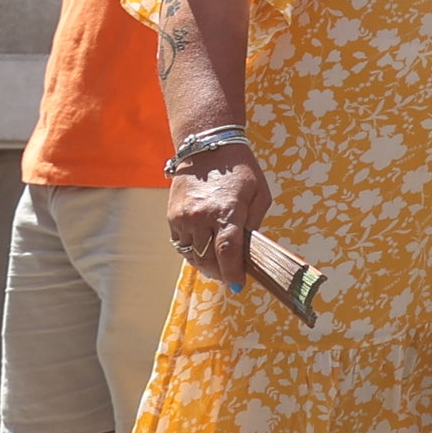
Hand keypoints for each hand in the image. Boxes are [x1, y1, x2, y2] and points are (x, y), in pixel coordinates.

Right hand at [165, 148, 270, 287]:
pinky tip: (202, 250)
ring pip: (192, 254)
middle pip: (208, 258)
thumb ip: (254, 222)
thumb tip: (249, 248)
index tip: (238, 285)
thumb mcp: (259, 193)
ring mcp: (184, 217)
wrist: (207, 147)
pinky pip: (180, 243)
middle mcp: (202, 216)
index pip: (228, 252)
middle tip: (229, 277)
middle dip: (219, 272)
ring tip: (216, 267)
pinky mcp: (172, 215)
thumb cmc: (240, 169)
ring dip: (204, 264)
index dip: (232, 272)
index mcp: (228, 211)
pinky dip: (191, 251)